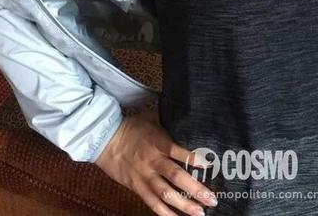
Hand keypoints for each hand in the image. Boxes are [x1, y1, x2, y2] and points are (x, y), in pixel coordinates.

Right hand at [94, 106, 218, 214]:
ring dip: (184, 205)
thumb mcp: (152, 117)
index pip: (177, 151)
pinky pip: (152, 203)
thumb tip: (187, 111)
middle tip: (211, 199)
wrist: (106, 140)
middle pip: (176, 177)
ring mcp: (145, 176)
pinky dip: (165, 213)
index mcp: (158, 142)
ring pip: (166, 194)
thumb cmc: (132, 127)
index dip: (192, 158)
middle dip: (195, 189)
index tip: (208, 165)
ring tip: (200, 213)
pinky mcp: (137, 187)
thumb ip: (169, 119)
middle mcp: (153, 161)